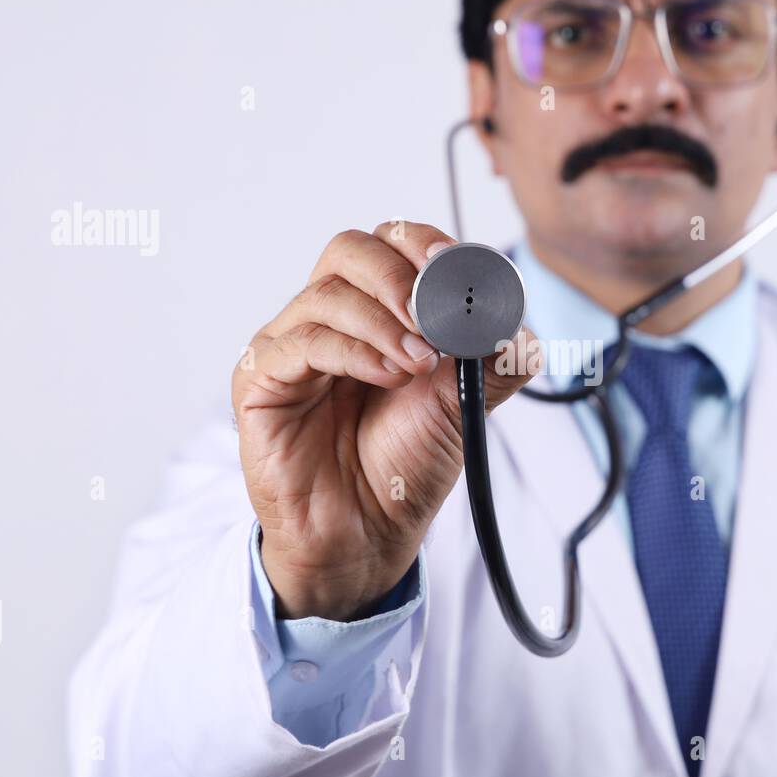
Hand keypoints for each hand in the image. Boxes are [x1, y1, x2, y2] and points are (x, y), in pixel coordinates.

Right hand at [232, 221, 536, 620]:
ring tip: (420, 363)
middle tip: (435, 316)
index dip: (423, 245)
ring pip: (328, 294)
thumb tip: (516, 324)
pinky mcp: (260, 381)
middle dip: (399, 274)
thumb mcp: (465, 404)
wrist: (369, 533)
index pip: (390, 244)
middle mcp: (328, 319)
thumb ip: (493, 359)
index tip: (458, 269)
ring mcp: (289, 346)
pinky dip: (353, 351)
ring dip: (383, 321)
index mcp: (375, 311)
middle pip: (350, 250)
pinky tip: (388, 376)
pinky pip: (300, 342)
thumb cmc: (405, 464)